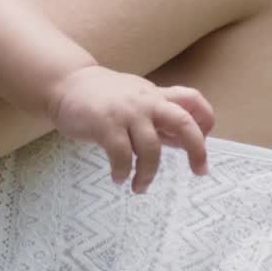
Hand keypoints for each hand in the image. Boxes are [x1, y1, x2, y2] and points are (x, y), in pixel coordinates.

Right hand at [48, 65, 214, 193]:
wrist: (66, 83)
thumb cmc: (103, 96)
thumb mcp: (137, 98)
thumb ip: (158, 116)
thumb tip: (183, 141)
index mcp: (155, 95)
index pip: (192, 100)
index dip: (205, 119)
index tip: (206, 139)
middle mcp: (146, 101)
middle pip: (183, 122)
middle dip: (197, 149)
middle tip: (199, 171)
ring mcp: (126, 112)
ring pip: (151, 148)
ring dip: (148, 174)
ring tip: (139, 187)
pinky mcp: (105, 124)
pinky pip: (121, 155)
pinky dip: (122, 171)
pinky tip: (118, 178)